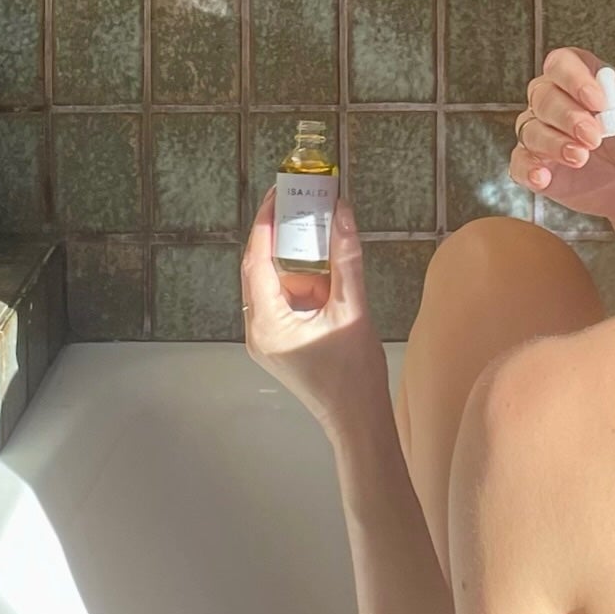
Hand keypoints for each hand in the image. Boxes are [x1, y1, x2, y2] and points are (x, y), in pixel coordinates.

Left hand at [242, 190, 387, 433]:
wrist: (358, 420)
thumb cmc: (354, 373)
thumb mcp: (352, 309)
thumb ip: (346, 258)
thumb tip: (342, 210)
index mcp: (267, 324)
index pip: (256, 260)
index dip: (266, 223)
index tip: (279, 193)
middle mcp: (258, 330)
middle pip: (260, 269)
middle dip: (280, 235)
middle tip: (300, 202)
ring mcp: (267, 338)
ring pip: (275, 282)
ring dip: (298, 259)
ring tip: (322, 233)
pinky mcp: (281, 342)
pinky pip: (286, 299)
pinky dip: (305, 281)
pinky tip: (329, 272)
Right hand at [509, 48, 614, 219]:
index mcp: (581, 77)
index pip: (562, 63)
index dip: (574, 78)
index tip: (597, 100)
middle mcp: (555, 100)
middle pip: (543, 96)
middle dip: (567, 117)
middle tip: (594, 137)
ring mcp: (543, 133)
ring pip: (530, 128)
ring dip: (552, 143)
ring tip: (580, 157)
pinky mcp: (537, 165)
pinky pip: (519, 163)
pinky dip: (528, 169)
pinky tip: (543, 177)